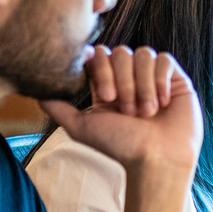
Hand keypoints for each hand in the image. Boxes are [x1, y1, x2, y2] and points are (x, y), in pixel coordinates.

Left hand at [40, 47, 202, 172]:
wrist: (157, 159)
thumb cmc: (121, 147)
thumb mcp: (81, 127)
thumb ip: (58, 108)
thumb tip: (36, 91)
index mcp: (108, 84)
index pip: (99, 55)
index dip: (100, 69)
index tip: (105, 97)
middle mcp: (130, 77)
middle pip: (120, 52)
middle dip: (122, 82)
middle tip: (126, 111)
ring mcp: (153, 76)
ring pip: (143, 54)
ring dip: (142, 85)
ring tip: (146, 112)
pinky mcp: (176, 78)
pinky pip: (165, 60)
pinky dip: (160, 81)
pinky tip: (162, 102)